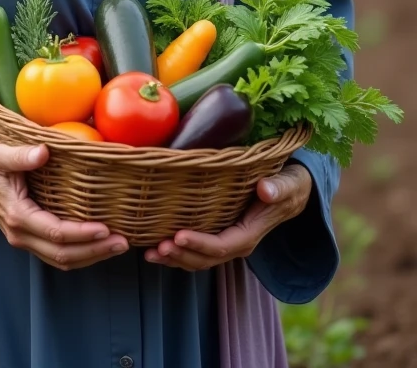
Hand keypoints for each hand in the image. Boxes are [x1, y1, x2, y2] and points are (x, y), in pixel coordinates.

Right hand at [0, 142, 128, 269]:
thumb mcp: (2, 155)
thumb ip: (21, 155)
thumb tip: (44, 151)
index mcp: (17, 216)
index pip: (55, 233)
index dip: (81, 234)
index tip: (105, 228)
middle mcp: (21, 235)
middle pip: (62, 255)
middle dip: (94, 251)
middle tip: (122, 243)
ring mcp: (25, 241)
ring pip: (61, 261)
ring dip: (91, 257)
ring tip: (118, 246)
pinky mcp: (30, 240)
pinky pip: (57, 256)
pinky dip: (81, 254)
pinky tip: (98, 245)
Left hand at [143, 162, 311, 269]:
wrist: (293, 191)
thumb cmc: (290, 184)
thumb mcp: (290, 183)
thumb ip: (280, 188)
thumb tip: (265, 189)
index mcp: (250, 233)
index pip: (222, 245)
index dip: (200, 244)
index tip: (178, 236)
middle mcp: (237, 243)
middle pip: (205, 258)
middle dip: (181, 255)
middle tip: (157, 247)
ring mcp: (226, 242)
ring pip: (197, 259)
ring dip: (174, 259)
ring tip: (150, 252)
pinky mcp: (217, 235)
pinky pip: (195, 252)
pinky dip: (174, 253)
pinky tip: (153, 249)